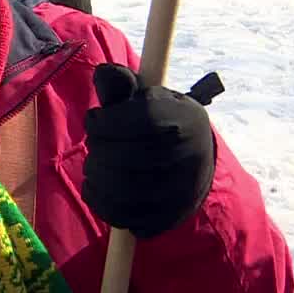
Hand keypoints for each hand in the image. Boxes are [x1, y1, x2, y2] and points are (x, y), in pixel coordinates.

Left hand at [81, 64, 216, 238]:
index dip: (101, 122)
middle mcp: (188, 157)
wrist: (198, 159)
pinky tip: (100, 187)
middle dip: (97, 149)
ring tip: (96, 166)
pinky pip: (123, 217)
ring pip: (119, 190)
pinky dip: (101, 202)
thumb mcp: (145, 96)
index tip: (96, 120)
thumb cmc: (161, 120)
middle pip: (122, 158)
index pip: (133, 122)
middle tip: (96, 145)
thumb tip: (103, 73)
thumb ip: (121, 84)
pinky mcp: (170, 218)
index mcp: (183, 120)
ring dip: (95, 176)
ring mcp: (182, 193)